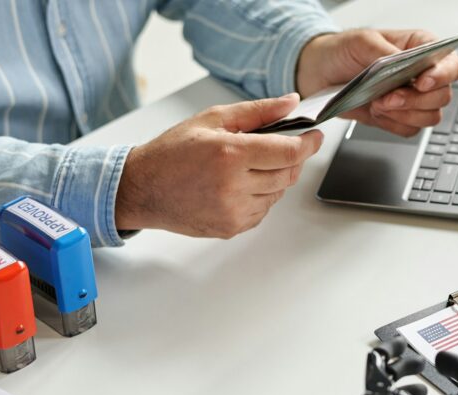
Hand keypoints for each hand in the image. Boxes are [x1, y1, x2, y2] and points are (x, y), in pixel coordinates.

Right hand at [115, 95, 322, 238]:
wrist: (142, 189)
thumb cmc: (172, 152)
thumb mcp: (212, 119)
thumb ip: (257, 111)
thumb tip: (291, 103)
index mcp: (230, 155)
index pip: (289, 152)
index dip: (308, 144)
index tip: (315, 137)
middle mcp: (234, 186)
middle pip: (288, 174)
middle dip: (291, 159)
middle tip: (281, 147)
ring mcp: (234, 211)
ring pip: (278, 194)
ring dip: (274, 178)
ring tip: (248, 166)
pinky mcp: (232, 227)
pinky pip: (263, 211)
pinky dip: (260, 196)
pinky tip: (238, 185)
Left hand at [296, 29, 457, 136]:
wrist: (320, 74)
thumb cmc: (343, 51)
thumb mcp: (360, 41)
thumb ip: (384, 51)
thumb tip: (399, 61)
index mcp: (421, 49)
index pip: (451, 65)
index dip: (443, 76)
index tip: (422, 82)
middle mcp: (422, 75)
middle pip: (442, 96)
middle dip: (415, 101)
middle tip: (389, 97)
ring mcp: (413, 99)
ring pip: (430, 117)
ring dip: (404, 114)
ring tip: (379, 103)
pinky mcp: (400, 118)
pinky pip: (410, 130)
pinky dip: (393, 124)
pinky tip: (377, 111)